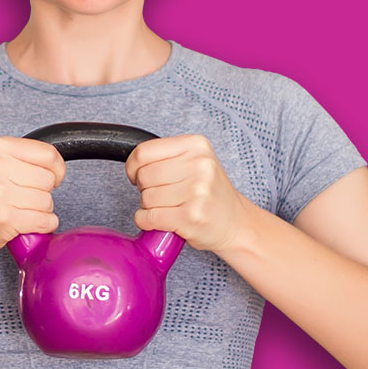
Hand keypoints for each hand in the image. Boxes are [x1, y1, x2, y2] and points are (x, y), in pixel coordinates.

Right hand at [0, 136, 66, 257]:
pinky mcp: (4, 218)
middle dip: (43, 192)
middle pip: (48, 179)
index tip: (53, 178)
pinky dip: (44, 225)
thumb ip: (22, 156)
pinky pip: (44, 220)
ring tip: (19, 210)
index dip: (57, 169)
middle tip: (22, 197)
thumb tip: (57, 167)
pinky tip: (27, 223)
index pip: (48, 154)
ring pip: (47, 201)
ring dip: (41, 210)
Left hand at [124, 134, 248, 253]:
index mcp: (196, 145)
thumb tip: (132, 164)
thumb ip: (166, 156)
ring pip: (146, 198)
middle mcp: (199, 165)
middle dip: (144, 189)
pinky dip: (146, 221)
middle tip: (162, 194)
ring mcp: (196, 191)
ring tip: (169, 207)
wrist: (235, 223)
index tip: (137, 175)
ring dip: (149, 207)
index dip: (133, 167)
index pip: (143, 151)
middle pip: (144, 176)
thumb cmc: (209, 193)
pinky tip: (161, 220)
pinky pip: (149, 217)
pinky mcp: (191, 216)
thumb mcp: (195, 161)